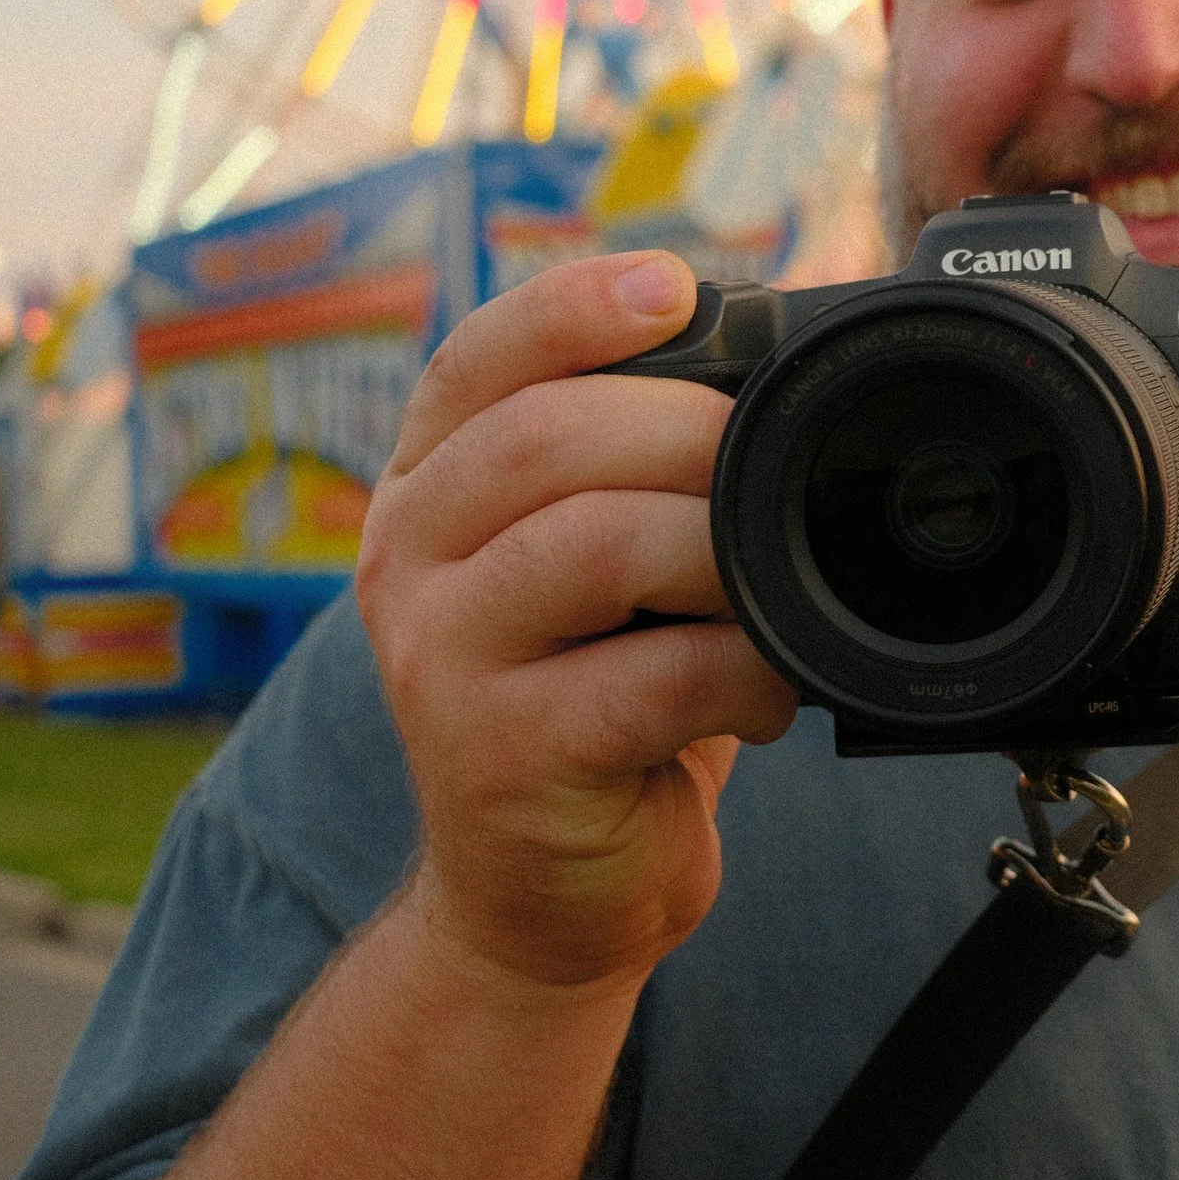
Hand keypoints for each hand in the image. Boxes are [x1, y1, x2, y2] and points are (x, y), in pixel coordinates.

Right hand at [357, 251, 799, 993]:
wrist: (545, 895)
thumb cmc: (603, 700)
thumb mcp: (603, 565)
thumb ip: (638, 463)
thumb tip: (769, 348)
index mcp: (432, 486)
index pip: (479, 360)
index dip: (573, 308)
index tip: (675, 284)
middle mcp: (408, 557)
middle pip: (544, 438)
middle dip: (687, 432)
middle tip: (771, 469)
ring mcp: (440, 660)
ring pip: (590, 546)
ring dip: (716, 551)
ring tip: (770, 587)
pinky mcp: (501, 757)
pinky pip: (645, 678)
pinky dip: (739, 671)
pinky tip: (766, 691)